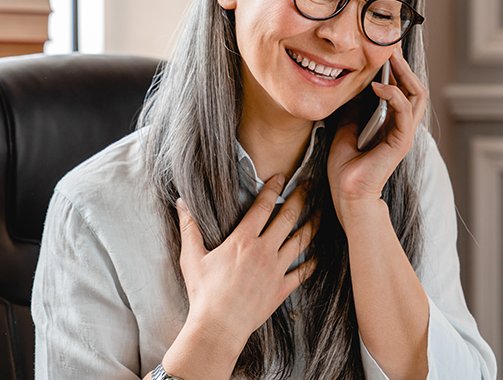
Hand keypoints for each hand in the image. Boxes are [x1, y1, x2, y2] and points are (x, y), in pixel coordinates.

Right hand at [175, 176, 316, 356]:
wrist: (218, 327)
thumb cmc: (204, 293)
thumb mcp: (191, 257)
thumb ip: (189, 227)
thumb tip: (182, 202)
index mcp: (243, 240)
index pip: (263, 206)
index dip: (273, 188)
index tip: (281, 176)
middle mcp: (264, 250)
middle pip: (288, 217)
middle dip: (301, 198)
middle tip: (310, 186)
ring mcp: (276, 269)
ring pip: (301, 240)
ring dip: (312, 224)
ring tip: (321, 212)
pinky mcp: (282, 288)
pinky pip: (303, 272)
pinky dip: (312, 262)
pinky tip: (317, 255)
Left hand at [328, 48, 427, 226]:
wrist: (348, 195)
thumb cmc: (346, 168)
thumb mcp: (345, 129)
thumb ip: (354, 110)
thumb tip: (353, 88)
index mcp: (391, 124)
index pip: (403, 90)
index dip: (396, 70)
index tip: (383, 51)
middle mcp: (402, 127)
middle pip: (415, 88)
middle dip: (404, 66)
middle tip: (390, 47)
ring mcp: (404, 133)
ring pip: (417, 95)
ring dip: (404, 74)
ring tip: (390, 59)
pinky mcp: (401, 141)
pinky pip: (405, 110)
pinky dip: (394, 94)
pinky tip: (378, 86)